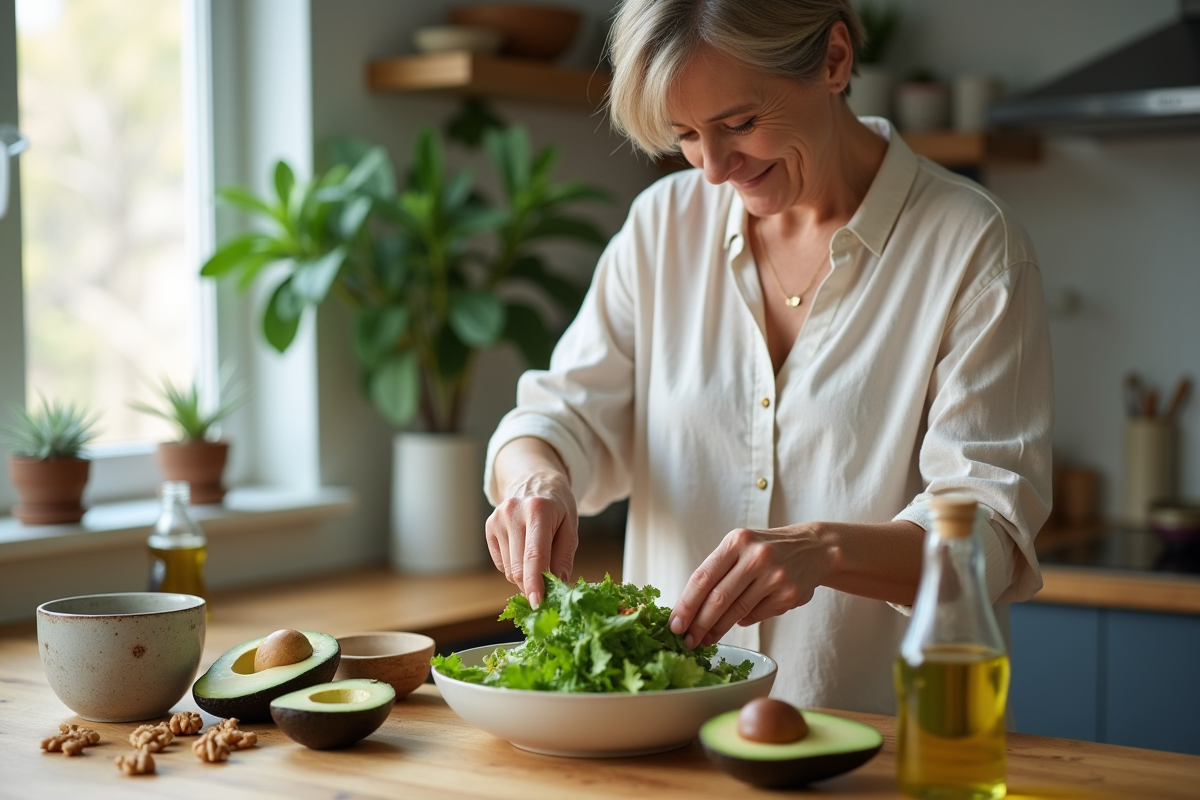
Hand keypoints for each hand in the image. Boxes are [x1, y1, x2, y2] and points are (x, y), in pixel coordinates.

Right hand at [486, 467, 577, 607]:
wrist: (534, 481)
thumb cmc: (557, 507)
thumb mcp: (570, 528)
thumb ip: (563, 557)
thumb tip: (557, 586)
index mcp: (539, 511)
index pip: (534, 555)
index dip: (535, 582)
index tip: (536, 603)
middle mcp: (513, 513)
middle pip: (519, 567)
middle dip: (533, 584)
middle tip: (548, 586)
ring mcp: (498, 519)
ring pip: (509, 570)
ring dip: (524, 575)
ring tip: (537, 558)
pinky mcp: (489, 526)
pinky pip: (501, 564)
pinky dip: (513, 566)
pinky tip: (523, 549)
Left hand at [669, 525, 839, 648]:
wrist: (814, 548)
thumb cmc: (765, 550)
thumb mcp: (740, 547)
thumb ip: (717, 572)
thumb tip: (689, 611)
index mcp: (736, 541)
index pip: (703, 577)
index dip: (686, 604)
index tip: (674, 625)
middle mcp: (756, 556)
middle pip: (718, 599)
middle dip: (699, 624)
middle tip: (686, 641)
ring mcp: (775, 576)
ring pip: (737, 612)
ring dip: (717, 630)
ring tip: (704, 640)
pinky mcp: (789, 595)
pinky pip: (757, 616)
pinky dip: (744, 621)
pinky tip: (739, 620)